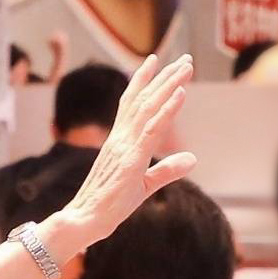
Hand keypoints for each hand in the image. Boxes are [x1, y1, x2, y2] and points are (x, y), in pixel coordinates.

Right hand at [57, 54, 199, 242]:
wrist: (85, 220)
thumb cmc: (109, 205)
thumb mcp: (144, 185)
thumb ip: (166, 171)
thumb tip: (192, 159)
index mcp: (120, 141)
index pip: (131, 103)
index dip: (143, 80)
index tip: (155, 60)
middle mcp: (121, 138)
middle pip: (144, 99)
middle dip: (165, 77)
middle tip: (184, 58)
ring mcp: (125, 146)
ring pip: (150, 107)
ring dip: (169, 85)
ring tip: (185, 67)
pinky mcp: (132, 159)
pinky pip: (152, 129)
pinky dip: (167, 109)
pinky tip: (181, 93)